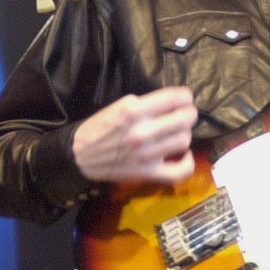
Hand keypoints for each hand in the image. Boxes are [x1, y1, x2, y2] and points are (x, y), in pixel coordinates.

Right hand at [72, 87, 198, 184]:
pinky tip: (184, 155)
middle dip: (189, 114)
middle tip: (185, 114)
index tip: (185, 98)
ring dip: (184, 134)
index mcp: (133, 110)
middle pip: (185, 119)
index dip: (185, 96)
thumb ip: (146, 104)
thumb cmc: (99, 128)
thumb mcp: (119, 106)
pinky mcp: (148, 173)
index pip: (174, 98)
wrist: (80, 156)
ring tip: (177, 133)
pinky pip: (180, 171)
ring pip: (184, 140)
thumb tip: (173, 103)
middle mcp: (142, 131)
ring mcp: (147, 154)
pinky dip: (188, 163)